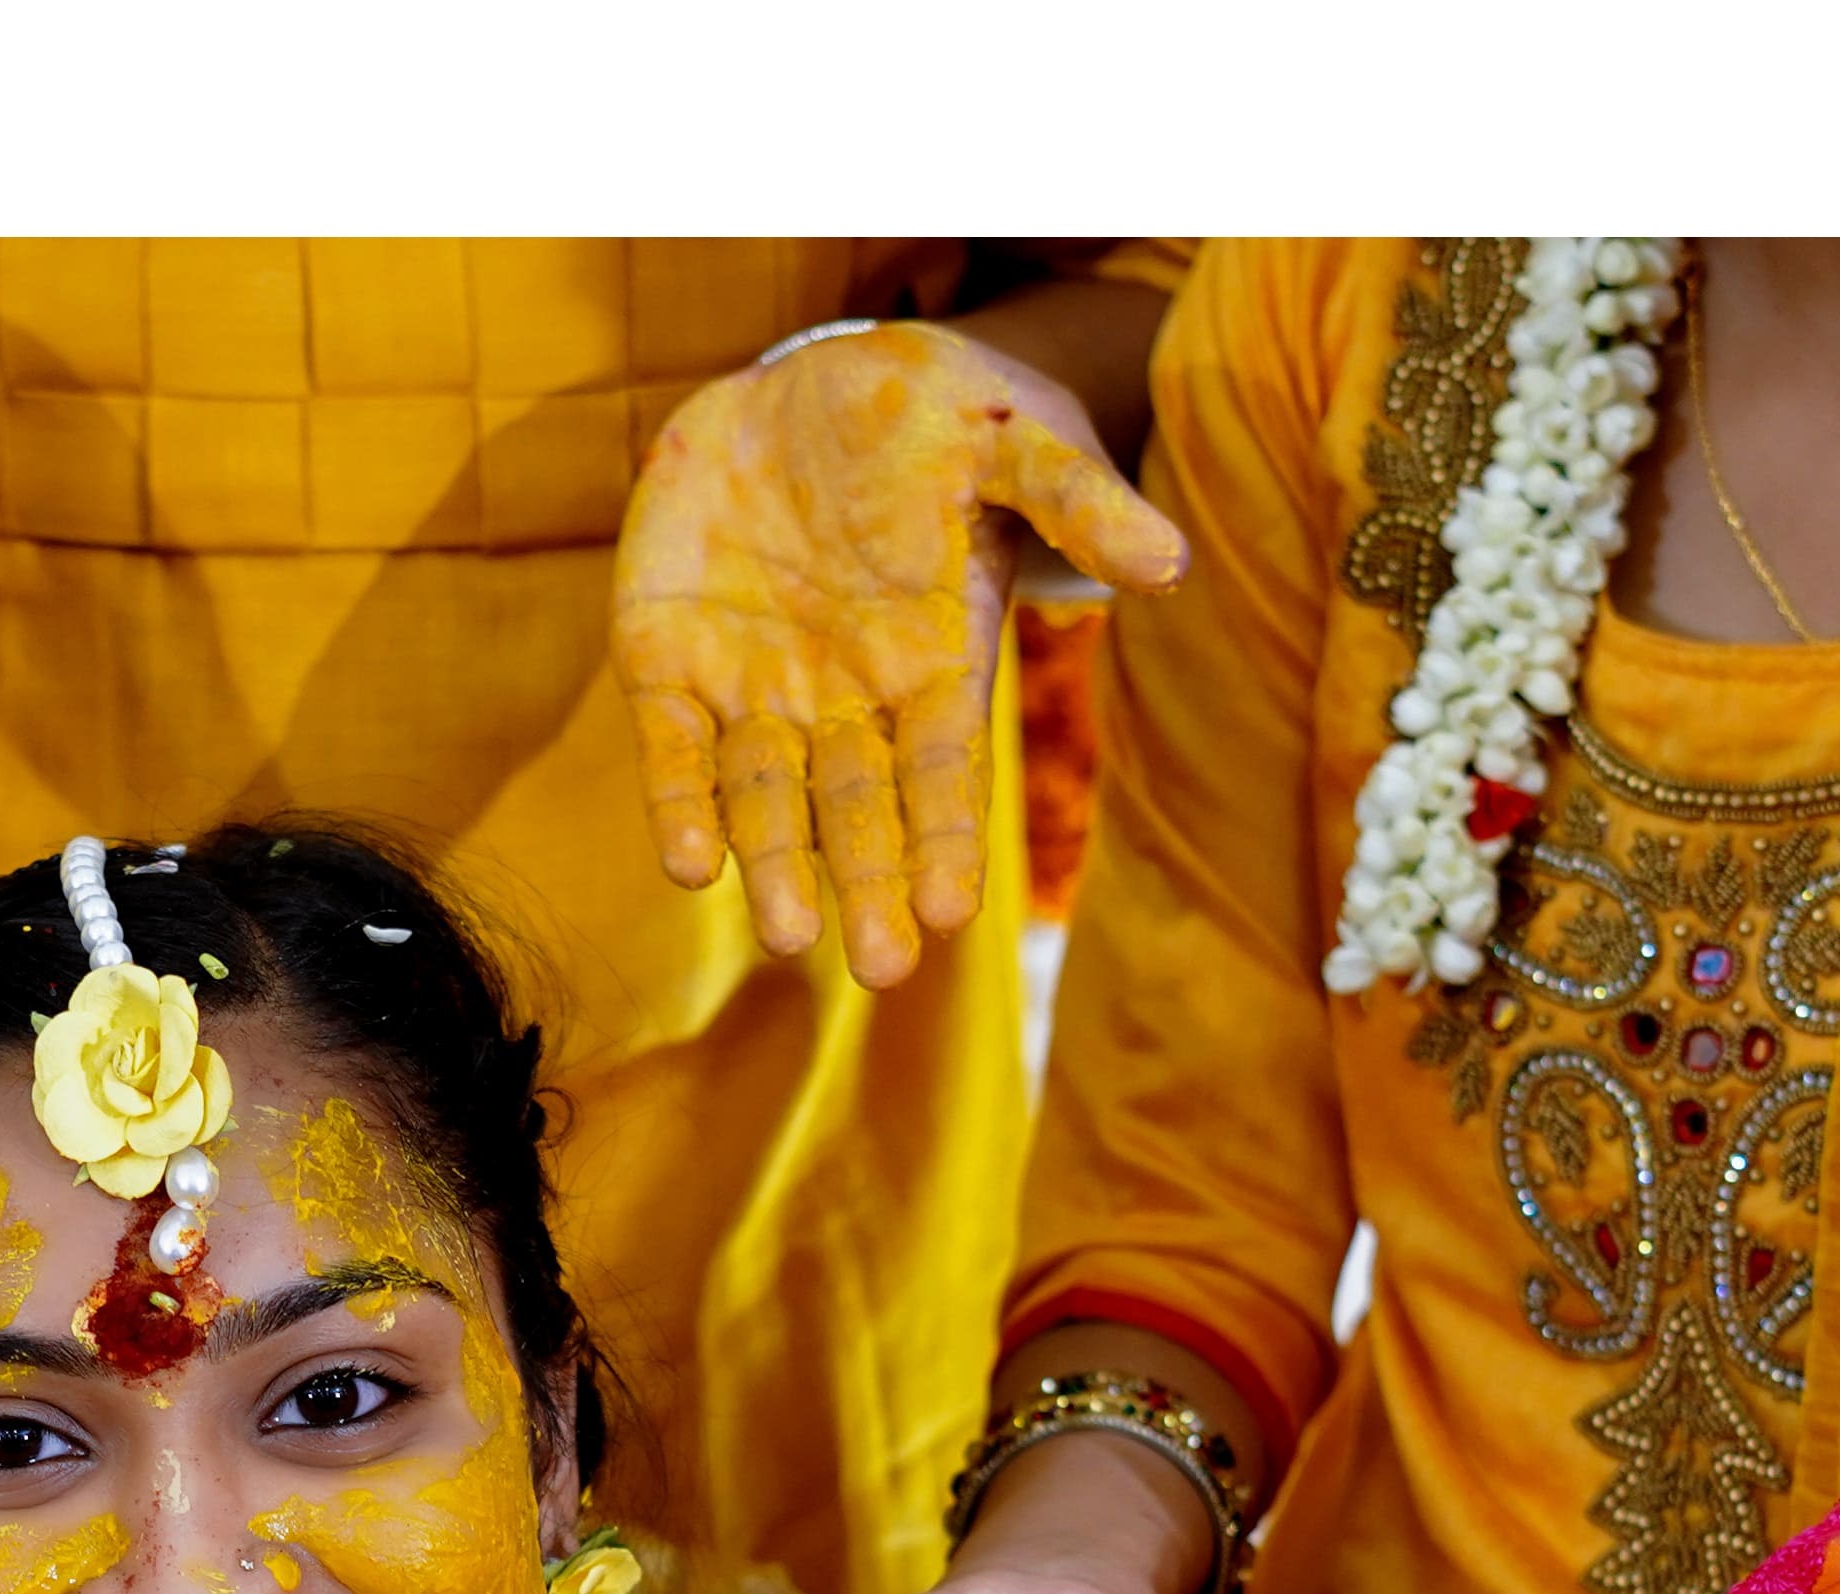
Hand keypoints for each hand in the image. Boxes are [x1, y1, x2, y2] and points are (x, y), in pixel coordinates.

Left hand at [612, 319, 1183, 987]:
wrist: (805, 382)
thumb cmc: (933, 415)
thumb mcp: (1014, 440)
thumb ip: (1078, 501)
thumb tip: (1169, 566)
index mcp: (933, 661)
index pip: (944, 768)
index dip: (947, 836)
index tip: (953, 911)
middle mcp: (846, 699)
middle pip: (858, 809)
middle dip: (869, 883)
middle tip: (881, 967)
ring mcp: (756, 688)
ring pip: (764, 798)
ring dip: (773, 865)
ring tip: (786, 931)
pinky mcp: (670, 664)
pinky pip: (674, 750)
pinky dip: (680, 806)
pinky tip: (689, 864)